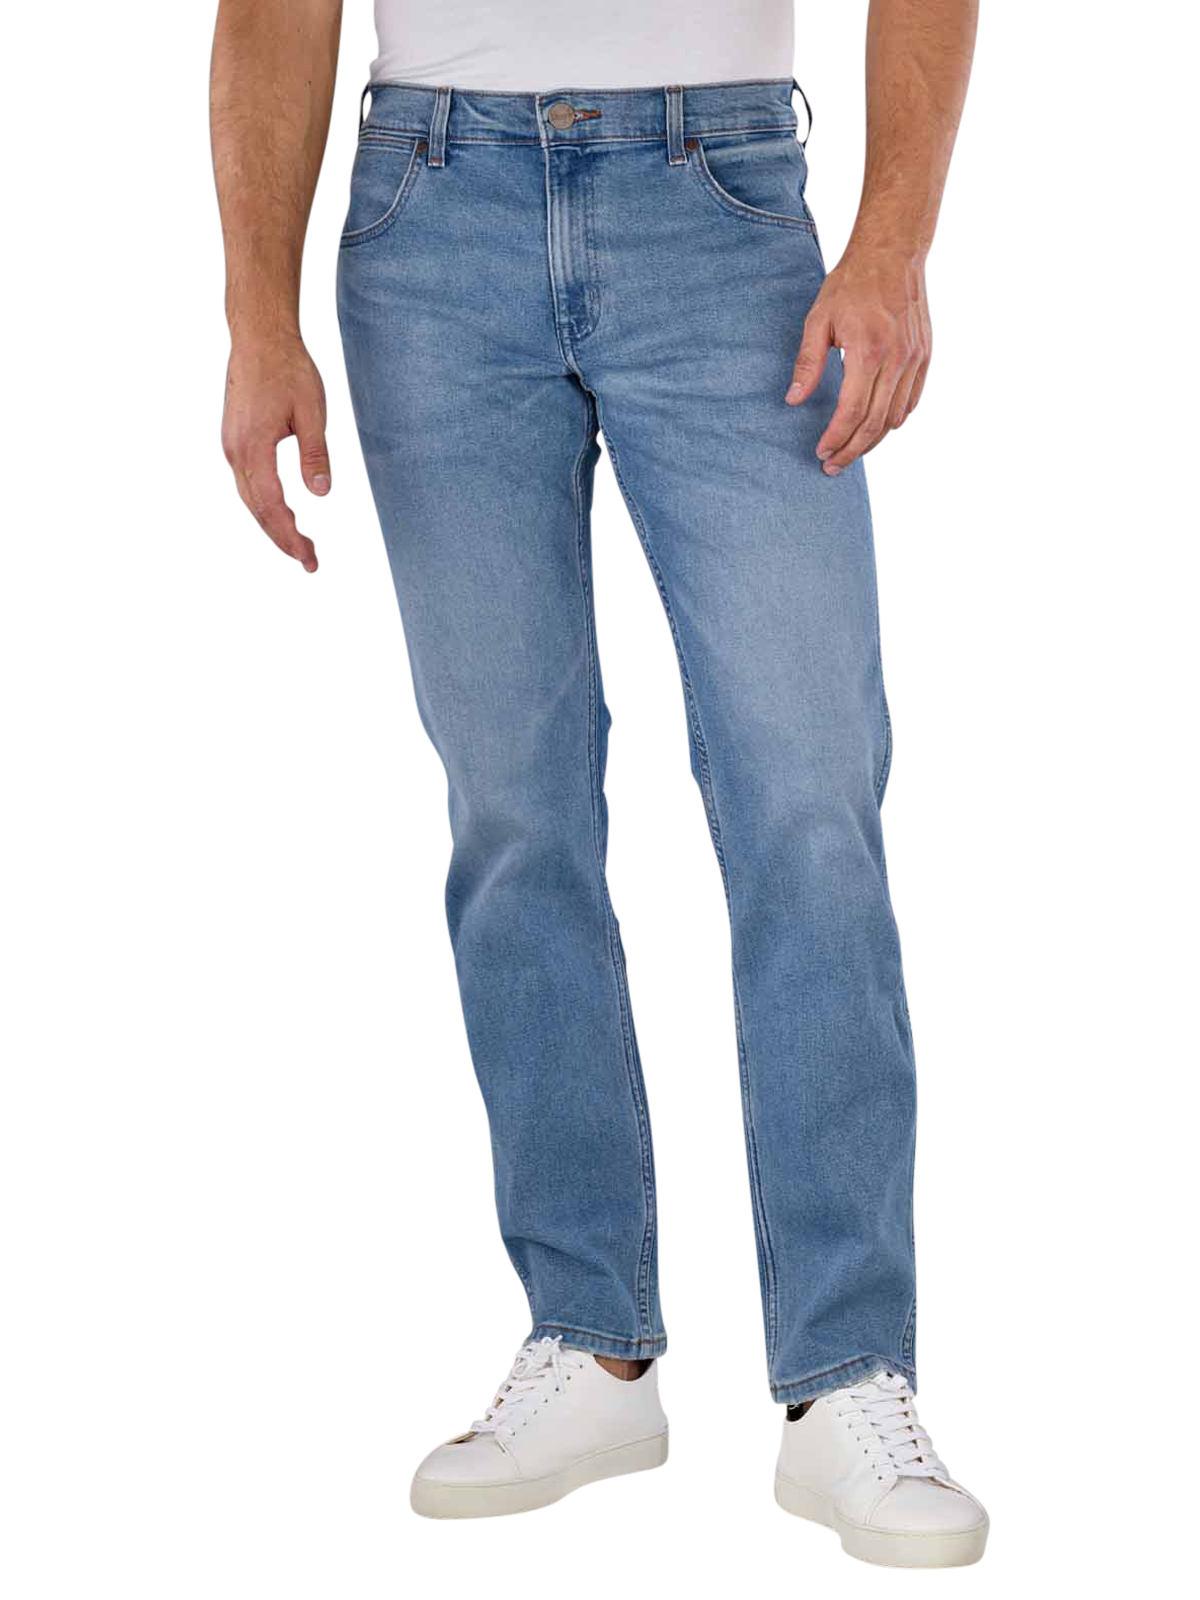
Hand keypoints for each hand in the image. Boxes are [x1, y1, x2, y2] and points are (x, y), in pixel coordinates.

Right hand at [222, 337, 330, 571]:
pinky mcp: (236, 443)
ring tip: (297, 547)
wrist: (259, 340)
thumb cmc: (288, 370)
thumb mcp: (312, 411)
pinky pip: (250, 484)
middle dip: (282, 539)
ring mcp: (232, 448)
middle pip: (258, 510)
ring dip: (273, 526)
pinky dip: (265, 506)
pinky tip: (283, 517)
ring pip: (251, 500)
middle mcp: (236, 452)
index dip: (291, 535)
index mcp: (254, 447)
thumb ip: (315, 454)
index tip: (308, 556)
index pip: (273, 505)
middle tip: (308, 563)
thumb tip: (321, 493)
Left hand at [784, 243, 929, 474]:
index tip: (820, 452)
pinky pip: (910, 402)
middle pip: (874, 423)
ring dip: (872, 442)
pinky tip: (875, 432)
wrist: (893, 256)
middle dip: (851, 450)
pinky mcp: (923, 358)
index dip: (835, 438)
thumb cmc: (851, 284)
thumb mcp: (818, 319)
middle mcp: (897, 360)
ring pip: (895, 418)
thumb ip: (807, 362)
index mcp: (868, 351)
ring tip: (850, 454)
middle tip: (831, 466)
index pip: (852, 412)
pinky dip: (892, 423)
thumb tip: (793, 399)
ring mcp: (914, 360)